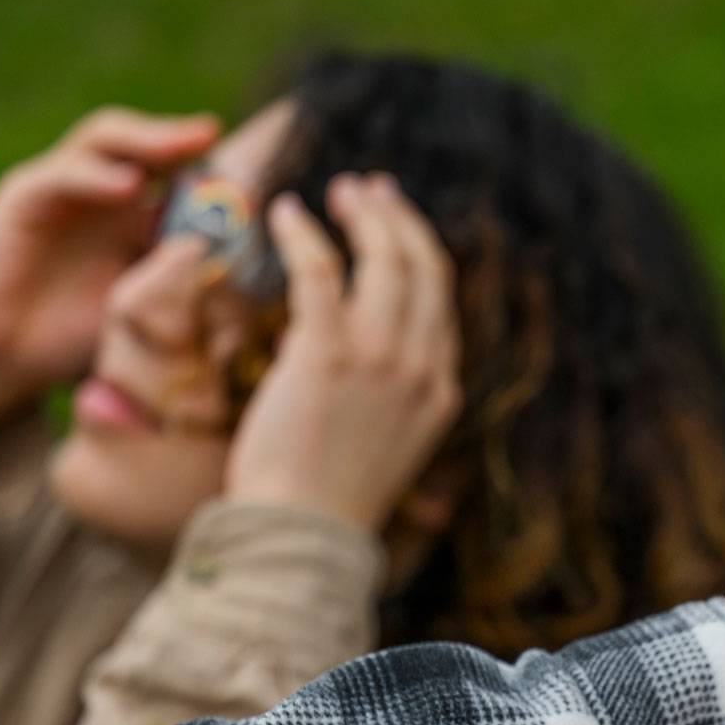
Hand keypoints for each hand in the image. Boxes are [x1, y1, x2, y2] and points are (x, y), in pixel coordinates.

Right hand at [0, 106, 219, 410]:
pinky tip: (130, 186)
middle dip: (182, 140)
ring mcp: (62, 187)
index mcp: (136, 214)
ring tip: (184, 144)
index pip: (179, 175)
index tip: (253, 184)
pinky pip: (62, 175)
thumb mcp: (143, 310)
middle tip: (215, 138)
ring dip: (147, 139)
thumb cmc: (78, 338)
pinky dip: (96, 176)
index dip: (213, 173)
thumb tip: (240, 275)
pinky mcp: (23, 197)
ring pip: (106, 141)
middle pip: (146, 145)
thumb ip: (179, 283)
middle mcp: (101, 191)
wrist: (6, 357)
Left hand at [224, 174, 462, 532]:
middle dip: (399, 219)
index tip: (395, 226)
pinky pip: (320, 270)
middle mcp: (420, 367)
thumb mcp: (384, 451)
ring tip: (337, 192)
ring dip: (362, 214)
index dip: (419, 254)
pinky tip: (284, 214)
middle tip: (369, 190)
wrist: (302, 534)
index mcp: (439, 392)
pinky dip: (303, 233)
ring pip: (385, 258)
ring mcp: (379, 358)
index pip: (440, 303)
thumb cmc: (326, 503)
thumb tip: (365, 370)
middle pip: (423, 267)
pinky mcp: (327, 352)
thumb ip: (390, 402)